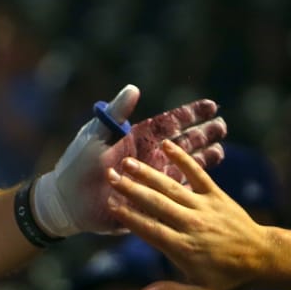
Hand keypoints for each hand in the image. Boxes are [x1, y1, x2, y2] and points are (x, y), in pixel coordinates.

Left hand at [31, 85, 227, 236]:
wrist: (68, 200)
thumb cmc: (78, 165)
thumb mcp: (97, 135)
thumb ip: (117, 113)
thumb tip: (135, 88)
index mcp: (137, 137)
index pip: (170, 122)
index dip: (190, 114)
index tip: (211, 105)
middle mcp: (148, 155)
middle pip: (182, 141)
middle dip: (203, 133)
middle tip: (222, 125)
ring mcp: (151, 176)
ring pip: (184, 164)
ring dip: (203, 156)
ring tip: (221, 147)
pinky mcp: (151, 197)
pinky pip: (177, 188)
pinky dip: (192, 183)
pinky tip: (205, 179)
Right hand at [105, 139, 267, 289]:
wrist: (262, 258)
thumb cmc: (228, 278)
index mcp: (184, 248)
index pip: (150, 229)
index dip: (129, 217)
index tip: (110, 204)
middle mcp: (192, 224)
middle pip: (156, 204)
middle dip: (131, 189)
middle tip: (110, 176)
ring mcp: (204, 207)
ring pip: (171, 187)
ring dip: (148, 173)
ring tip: (128, 162)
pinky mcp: (217, 195)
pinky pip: (198, 174)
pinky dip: (183, 158)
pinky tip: (167, 145)